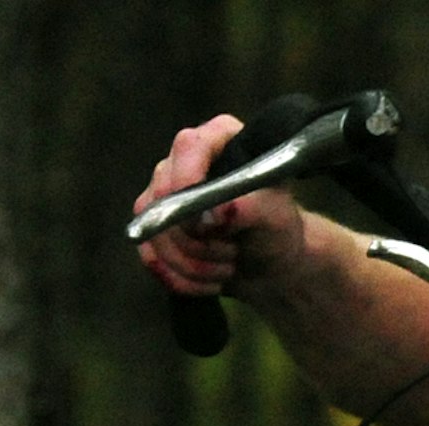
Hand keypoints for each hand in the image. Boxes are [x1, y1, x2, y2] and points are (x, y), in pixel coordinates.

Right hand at [134, 115, 304, 299]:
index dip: (189, 179)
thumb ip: (250, 208)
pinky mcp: (152, 225)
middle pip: (164, 196)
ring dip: (194, 264)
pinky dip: (182, 279)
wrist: (269, 262)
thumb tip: (212, 213)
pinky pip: (151, 257)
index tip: (204, 217)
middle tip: (233, 251)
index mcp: (219, 139)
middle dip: (200, 239)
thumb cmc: (277, 230)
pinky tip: (210, 282)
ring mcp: (162, 192)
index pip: (190, 146)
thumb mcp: (276, 218)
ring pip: (154, 232)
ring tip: (229, 267)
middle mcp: (182, 160)